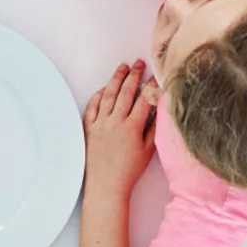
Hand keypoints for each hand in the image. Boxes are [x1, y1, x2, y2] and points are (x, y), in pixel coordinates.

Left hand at [83, 61, 157, 196]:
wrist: (106, 183)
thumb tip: (158, 112)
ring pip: (108, 94)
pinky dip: (99, 94)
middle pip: (126, 92)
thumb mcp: (147, 151)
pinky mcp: (88, 126)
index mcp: (132, 127)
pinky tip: (104, 87)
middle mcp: (115, 121)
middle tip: (140, 63)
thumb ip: (153, 130)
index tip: (156, 76)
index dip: (151, 87)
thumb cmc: (129, 170)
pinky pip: (93, 105)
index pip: (144, 100)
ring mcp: (100, 122)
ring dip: (116, 79)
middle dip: (134, 76)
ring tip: (123, 67)